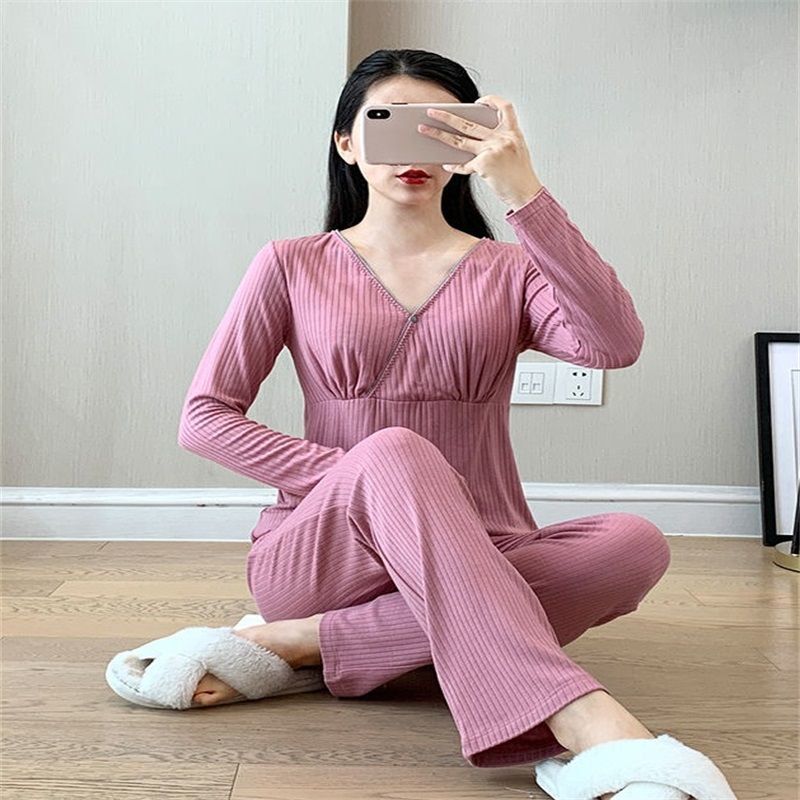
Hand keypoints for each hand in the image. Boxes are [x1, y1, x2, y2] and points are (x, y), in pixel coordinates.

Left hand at [417, 95, 543, 209]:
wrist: (526, 193)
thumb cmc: (520, 175)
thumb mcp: (516, 152)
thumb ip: (499, 141)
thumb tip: (471, 138)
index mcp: (513, 132)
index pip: (505, 107)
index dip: (492, 101)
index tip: (479, 102)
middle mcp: (502, 138)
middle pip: (469, 123)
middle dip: (447, 116)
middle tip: (431, 111)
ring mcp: (492, 151)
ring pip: (459, 140)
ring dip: (439, 134)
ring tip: (424, 129)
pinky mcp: (484, 165)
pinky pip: (463, 165)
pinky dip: (454, 166)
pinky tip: (446, 165)